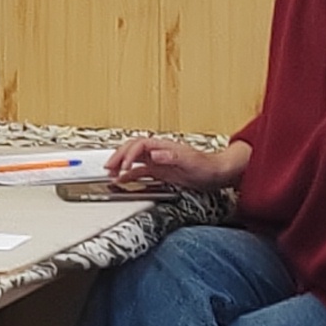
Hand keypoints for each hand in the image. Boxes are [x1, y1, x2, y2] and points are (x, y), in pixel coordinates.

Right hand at [107, 133, 239, 190]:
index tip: (124, 167)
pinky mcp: (160, 171)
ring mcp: (158, 161)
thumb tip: (155, 153)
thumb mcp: (190, 161)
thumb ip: (172, 156)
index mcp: (164, 147)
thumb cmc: (207, 166)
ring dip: (120, 164)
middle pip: (131, 149)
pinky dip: (129, 175)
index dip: (129, 155)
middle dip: (118, 156)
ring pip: (133, 159)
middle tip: (107, 167)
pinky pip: (140, 170)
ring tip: (109, 173)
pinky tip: (122, 180)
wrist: (218, 173)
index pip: (139, 146)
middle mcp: (159, 152)